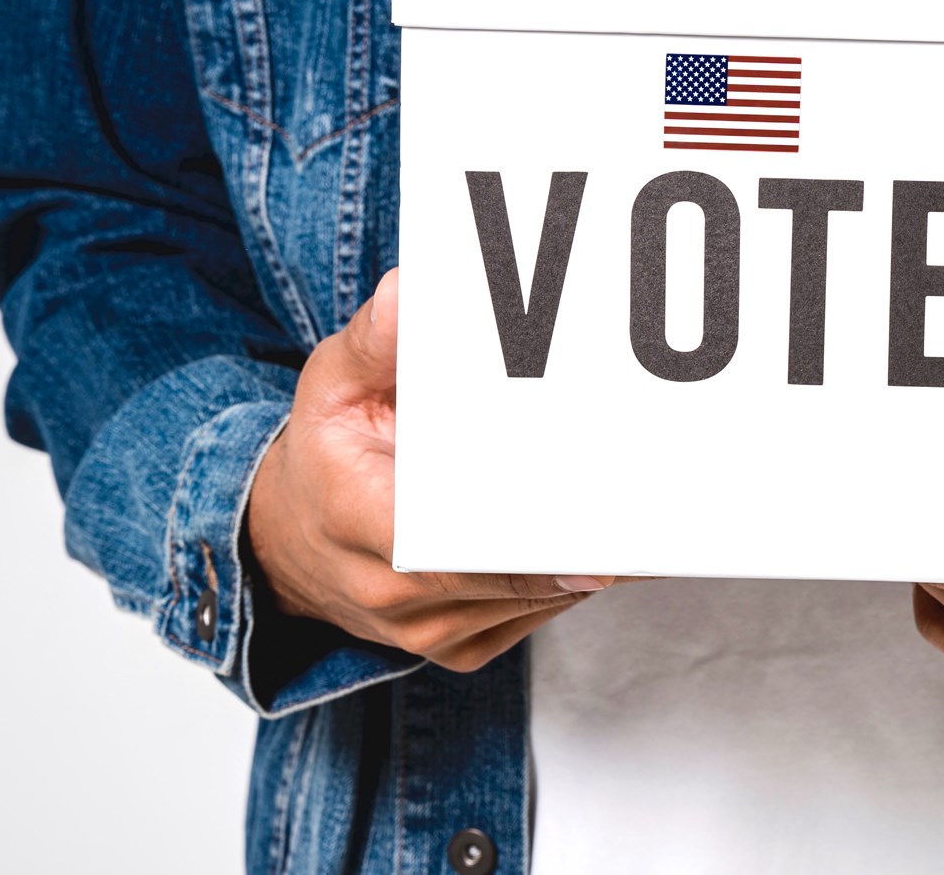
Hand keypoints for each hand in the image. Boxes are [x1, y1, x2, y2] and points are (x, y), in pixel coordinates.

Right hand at [246, 268, 619, 671]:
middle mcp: (397, 597)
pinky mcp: (466, 647)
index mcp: (362, 524)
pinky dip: (574, 575)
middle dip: (586, 540)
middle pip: (519, 577)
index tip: (594, 523)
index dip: (533, 544)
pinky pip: (541, 613)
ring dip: (592, 558)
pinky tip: (602, 532)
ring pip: (542, 598)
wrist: (289, 543)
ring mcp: (433, 634)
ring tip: (646, 508)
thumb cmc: (325, 457)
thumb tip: (409, 295)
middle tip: (654, 501)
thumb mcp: (332, 385)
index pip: (459, 545)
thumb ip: (376, 341)